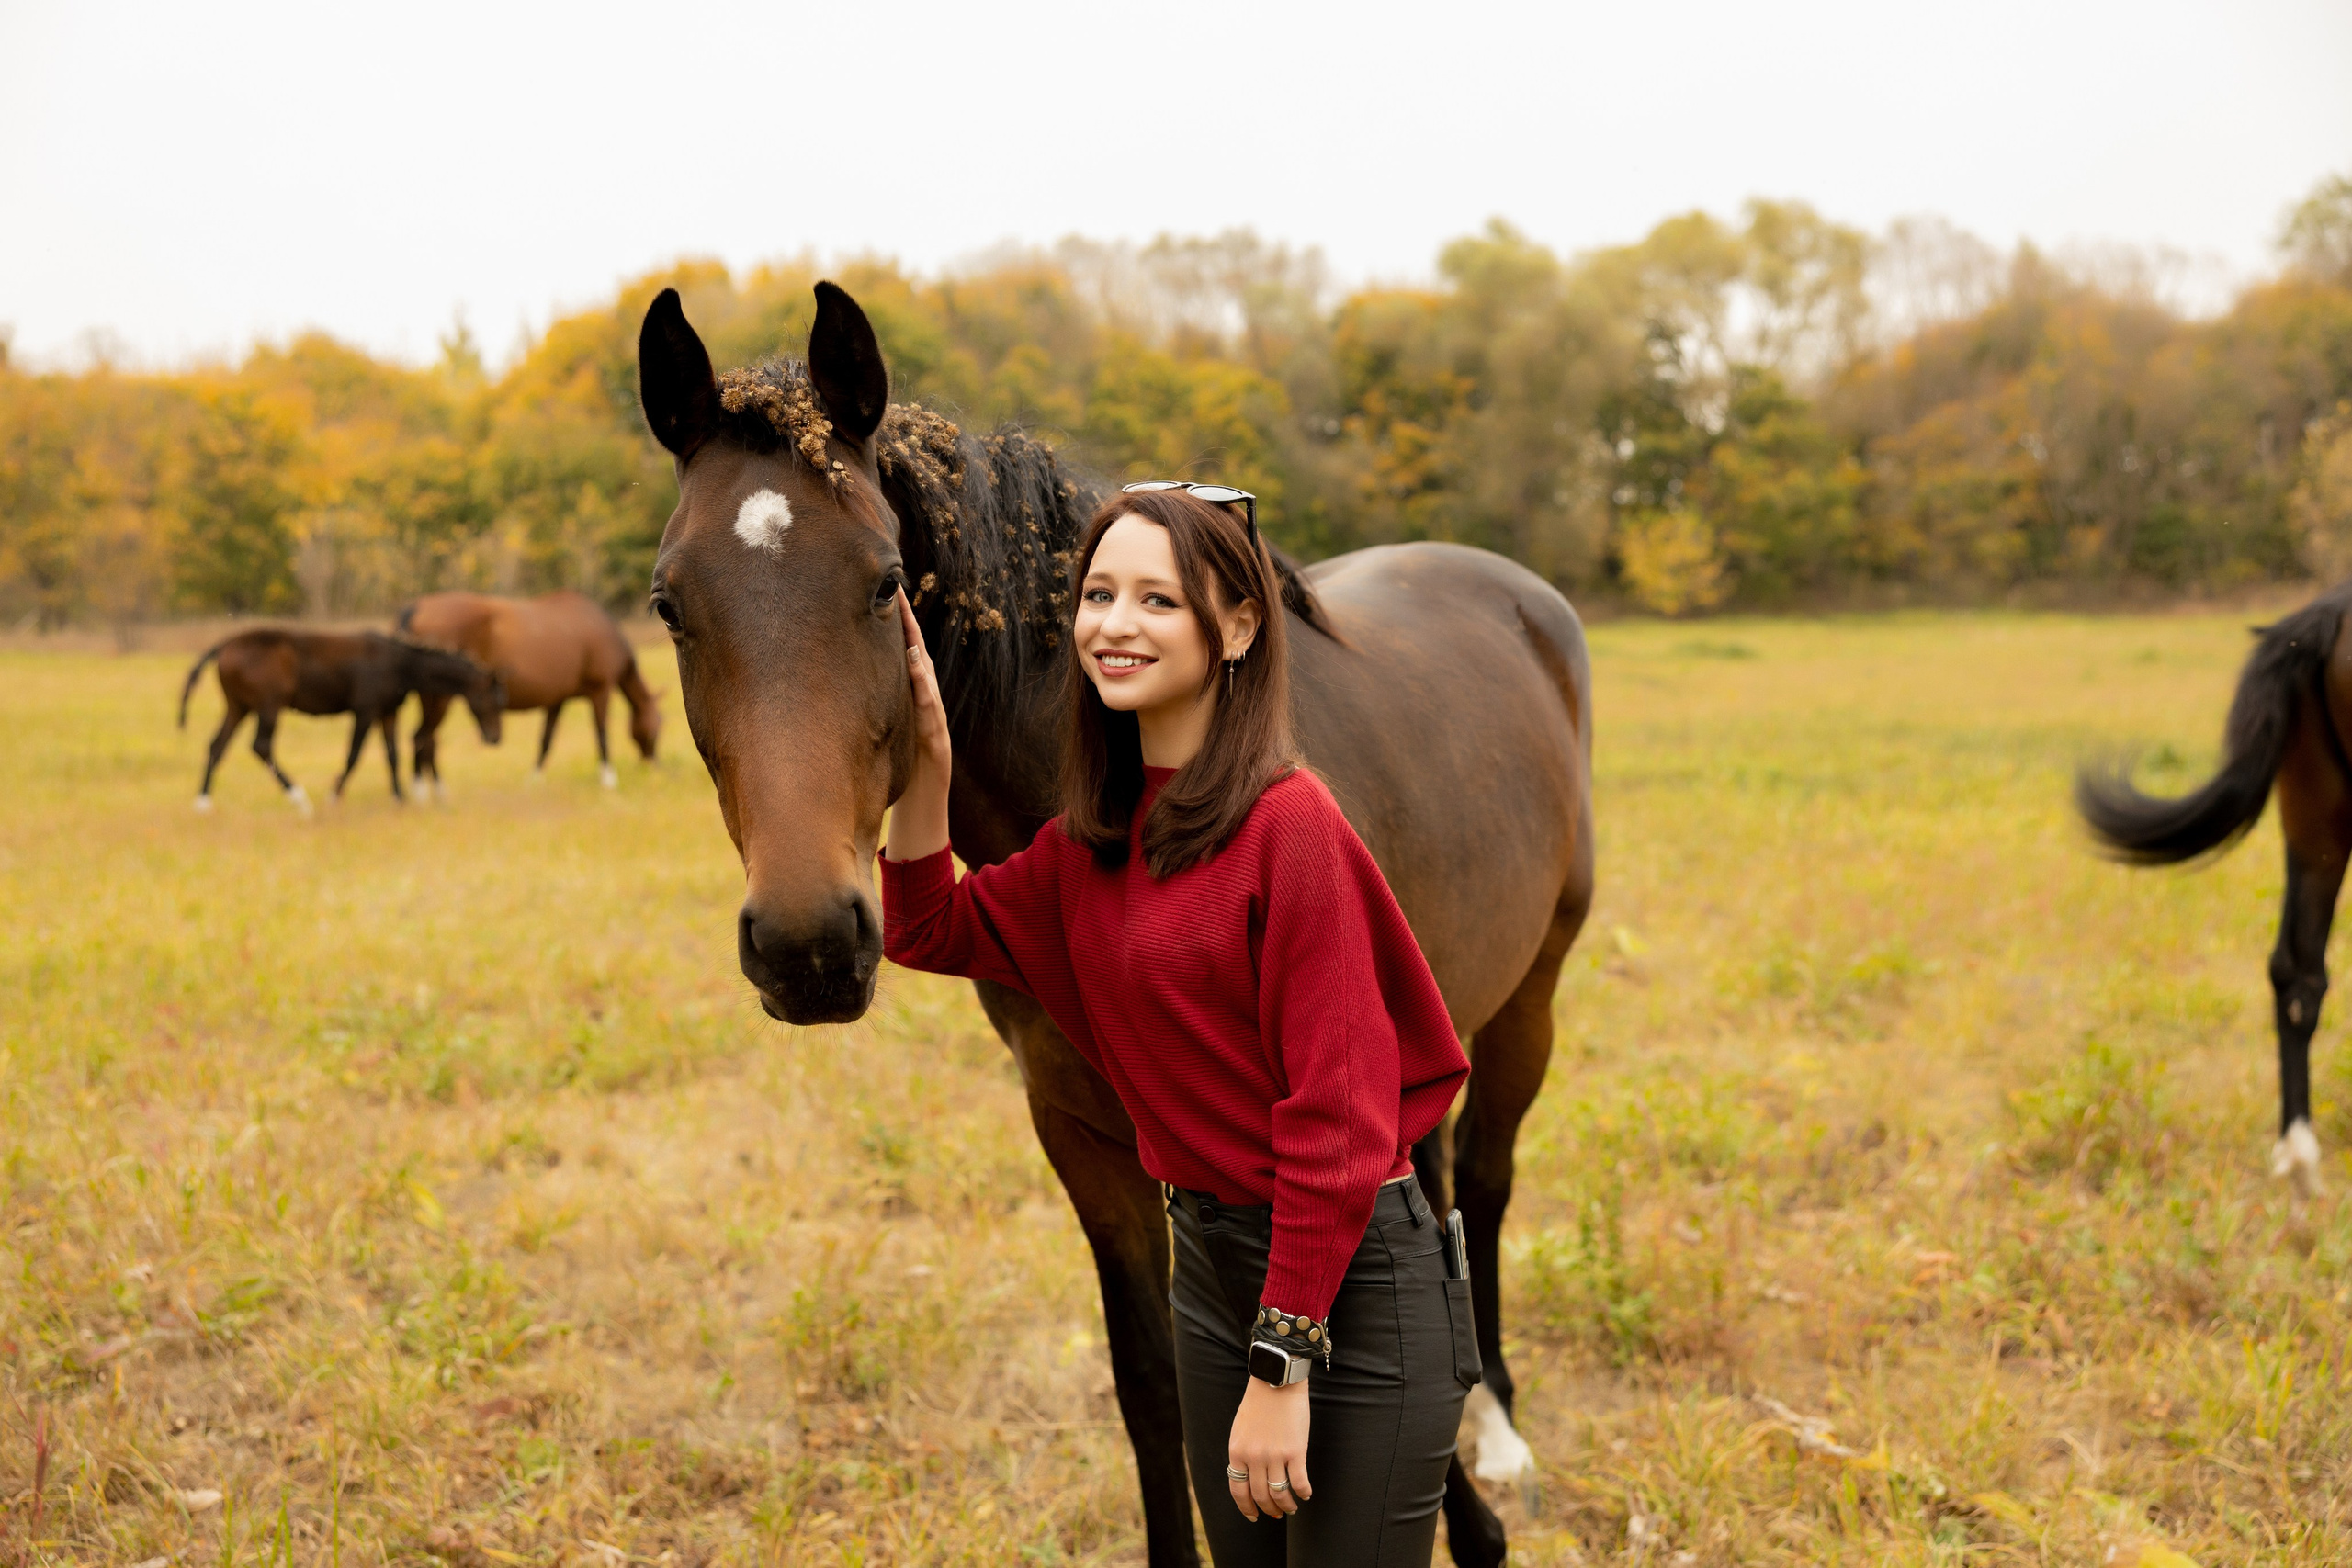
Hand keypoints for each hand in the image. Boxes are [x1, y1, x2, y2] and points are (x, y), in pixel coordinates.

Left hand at [885, 586, 952, 861]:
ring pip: (925, 679)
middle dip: (905, 624)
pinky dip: (924, 686)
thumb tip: (833, 693)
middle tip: (891, 588)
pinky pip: (931, 711)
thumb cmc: (894, 785)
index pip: (899, 658)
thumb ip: (868, 717)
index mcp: (907, 706)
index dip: (892, 626)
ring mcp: (934, 726)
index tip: (876, 592)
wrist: (921, 825)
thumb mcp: (876, 744)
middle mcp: (924, 710)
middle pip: (915, 658)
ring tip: (903, 618)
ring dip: (915, 648)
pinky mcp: (938, 746)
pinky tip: (913, 664)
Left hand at [1227, 1375, 1310, 1520]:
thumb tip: (1248, 1477)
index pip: (1239, 1490)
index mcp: (1237, 1452)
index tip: (1254, 1516)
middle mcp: (1254, 1458)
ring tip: (1292, 1508)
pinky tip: (1306, 1494)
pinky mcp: (1295, 1451)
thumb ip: (1242, 1453)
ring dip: (1286, 1506)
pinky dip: (1303, 1493)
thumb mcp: (1240, 1430)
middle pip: (1261, 1496)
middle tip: (1276, 1514)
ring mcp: (1275, 1455)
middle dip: (1269, 1510)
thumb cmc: (1259, 1402)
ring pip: (1280, 1493)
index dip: (1246, 1508)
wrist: (1277, 1381)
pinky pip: (1300, 1482)